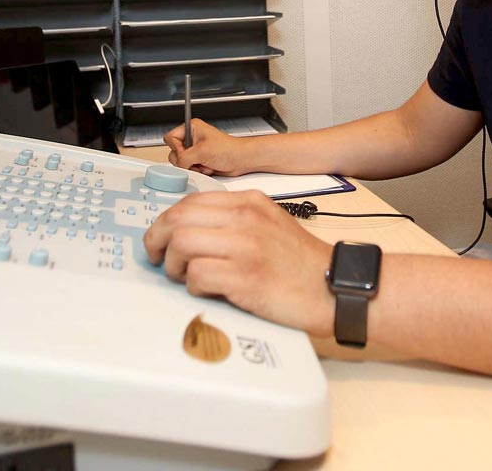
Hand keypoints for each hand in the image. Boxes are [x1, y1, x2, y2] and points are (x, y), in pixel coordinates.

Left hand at [143, 190, 334, 336]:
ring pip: (181, 244)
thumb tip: (191, 230)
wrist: (334, 287)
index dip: (166, 221)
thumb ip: (234, 220)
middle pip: (178, 219)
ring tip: (184, 276)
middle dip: (158, 240)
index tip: (160, 237)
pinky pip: (197, 276)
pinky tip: (206, 290)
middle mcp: (246, 218)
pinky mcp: (245, 277)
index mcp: (249, 202)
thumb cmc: (301, 263)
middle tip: (158, 257)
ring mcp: (246, 246)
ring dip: (173, 265)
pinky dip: (193, 286)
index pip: (190, 201)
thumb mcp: (269, 223)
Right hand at [164, 118, 251, 175]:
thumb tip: (178, 164)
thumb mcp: (201, 152)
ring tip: (205, 163)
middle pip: (175, 152)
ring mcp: (196, 150)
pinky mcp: (200, 160)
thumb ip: (184, 158)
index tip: (186, 153)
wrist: (241, 160)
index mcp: (191, 128)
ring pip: (182, 162)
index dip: (176, 148)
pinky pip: (190, 168)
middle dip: (186, 160)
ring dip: (193, 166)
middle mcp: (192, 138)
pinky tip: (208, 167)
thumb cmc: (228, 149)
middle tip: (197, 159)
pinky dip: (198, 170)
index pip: (170, 138)